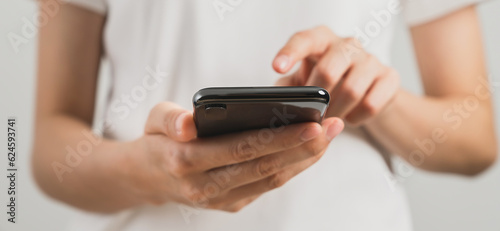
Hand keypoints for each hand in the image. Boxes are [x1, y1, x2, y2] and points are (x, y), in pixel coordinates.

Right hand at [119, 102, 343, 211]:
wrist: (148, 178)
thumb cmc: (157, 141)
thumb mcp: (154, 120)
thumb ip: (169, 118)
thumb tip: (188, 123)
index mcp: (186, 161)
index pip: (242, 148)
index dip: (280, 138)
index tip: (313, 123)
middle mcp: (205, 187)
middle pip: (265, 166)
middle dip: (304, 147)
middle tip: (334, 126)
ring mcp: (220, 199)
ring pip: (271, 179)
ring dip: (304, 158)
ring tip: (330, 136)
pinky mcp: (232, 204)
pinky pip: (267, 185)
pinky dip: (292, 167)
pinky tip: (309, 149)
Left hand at [273, 26, 399, 124]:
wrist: (364, 92)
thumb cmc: (323, 85)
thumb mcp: (300, 83)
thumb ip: (286, 89)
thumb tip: (276, 104)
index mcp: (321, 39)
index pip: (304, 40)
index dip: (290, 53)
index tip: (277, 68)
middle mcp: (347, 44)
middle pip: (328, 70)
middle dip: (317, 97)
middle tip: (312, 114)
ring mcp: (371, 59)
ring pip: (352, 90)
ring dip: (337, 111)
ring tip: (329, 120)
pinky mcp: (390, 77)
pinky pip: (372, 103)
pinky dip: (357, 117)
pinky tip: (350, 118)